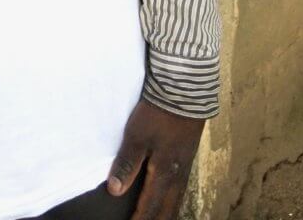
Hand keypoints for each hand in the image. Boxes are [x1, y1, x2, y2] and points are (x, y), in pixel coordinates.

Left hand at [107, 99, 204, 218]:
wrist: (184, 94)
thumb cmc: (158, 115)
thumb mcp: (137, 137)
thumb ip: (127, 163)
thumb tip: (115, 190)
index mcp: (164, 175)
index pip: (151, 208)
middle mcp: (177, 177)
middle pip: (167, 211)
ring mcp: (184, 168)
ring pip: (176, 202)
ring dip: (164, 214)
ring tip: (155, 219)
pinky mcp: (187, 158)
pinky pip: (179, 190)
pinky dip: (171, 202)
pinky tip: (167, 199)